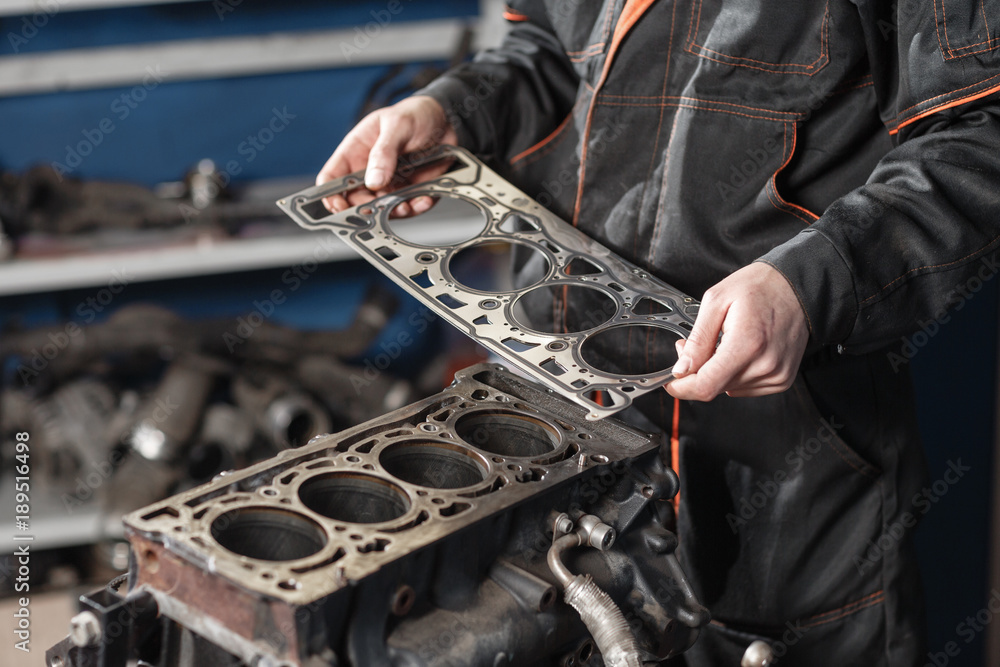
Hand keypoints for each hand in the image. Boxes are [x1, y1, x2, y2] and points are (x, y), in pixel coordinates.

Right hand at [316, 95, 457, 214]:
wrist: (447, 120)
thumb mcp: (397, 125)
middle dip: (365, 208)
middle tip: (377, 209)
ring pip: (382, 208)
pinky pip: (408, 206)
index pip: (332, 177)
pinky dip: (416, 207)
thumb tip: (373, 180)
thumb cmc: (415, 114)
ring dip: (392, 211)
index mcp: (356, 150)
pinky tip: (422, 199)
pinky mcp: (409, 190)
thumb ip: (383, 152)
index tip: (339, 205)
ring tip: (404, 206)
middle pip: (356, 199)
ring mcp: (389, 183)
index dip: (330, 194)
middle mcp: (370, 170)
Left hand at [666, 262, 808, 400]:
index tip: (671, 382)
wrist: (797, 286)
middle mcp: (765, 364)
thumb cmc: (760, 287)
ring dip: (719, 372)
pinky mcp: (782, 380)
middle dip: (698, 371)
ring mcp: (777, 375)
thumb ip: (698, 340)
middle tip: (697, 346)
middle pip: (716, 387)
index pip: (707, 385)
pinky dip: (736, 374)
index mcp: (748, 343)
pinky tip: (743, 352)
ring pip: (729, 388)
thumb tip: (682, 369)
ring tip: (725, 343)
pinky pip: (747, 388)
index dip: (682, 388)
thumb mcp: (717, 301)